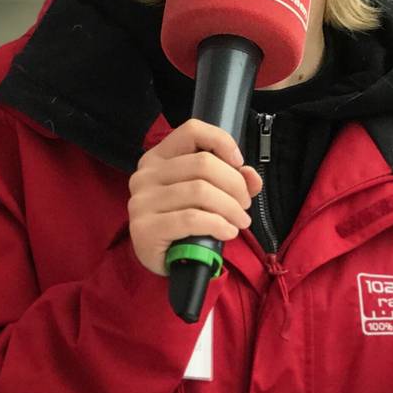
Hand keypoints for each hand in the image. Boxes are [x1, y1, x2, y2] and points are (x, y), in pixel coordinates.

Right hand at [127, 118, 261, 276]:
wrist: (164, 260)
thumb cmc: (185, 223)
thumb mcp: (208, 196)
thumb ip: (231, 180)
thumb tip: (251, 175)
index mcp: (157, 159)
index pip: (191, 131)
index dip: (221, 142)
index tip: (238, 164)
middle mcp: (145, 175)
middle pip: (203, 163)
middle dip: (235, 185)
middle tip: (243, 205)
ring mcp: (141, 201)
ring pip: (201, 191)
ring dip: (231, 209)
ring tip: (239, 222)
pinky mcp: (145, 228)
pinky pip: (192, 219)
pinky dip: (218, 225)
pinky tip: (227, 232)